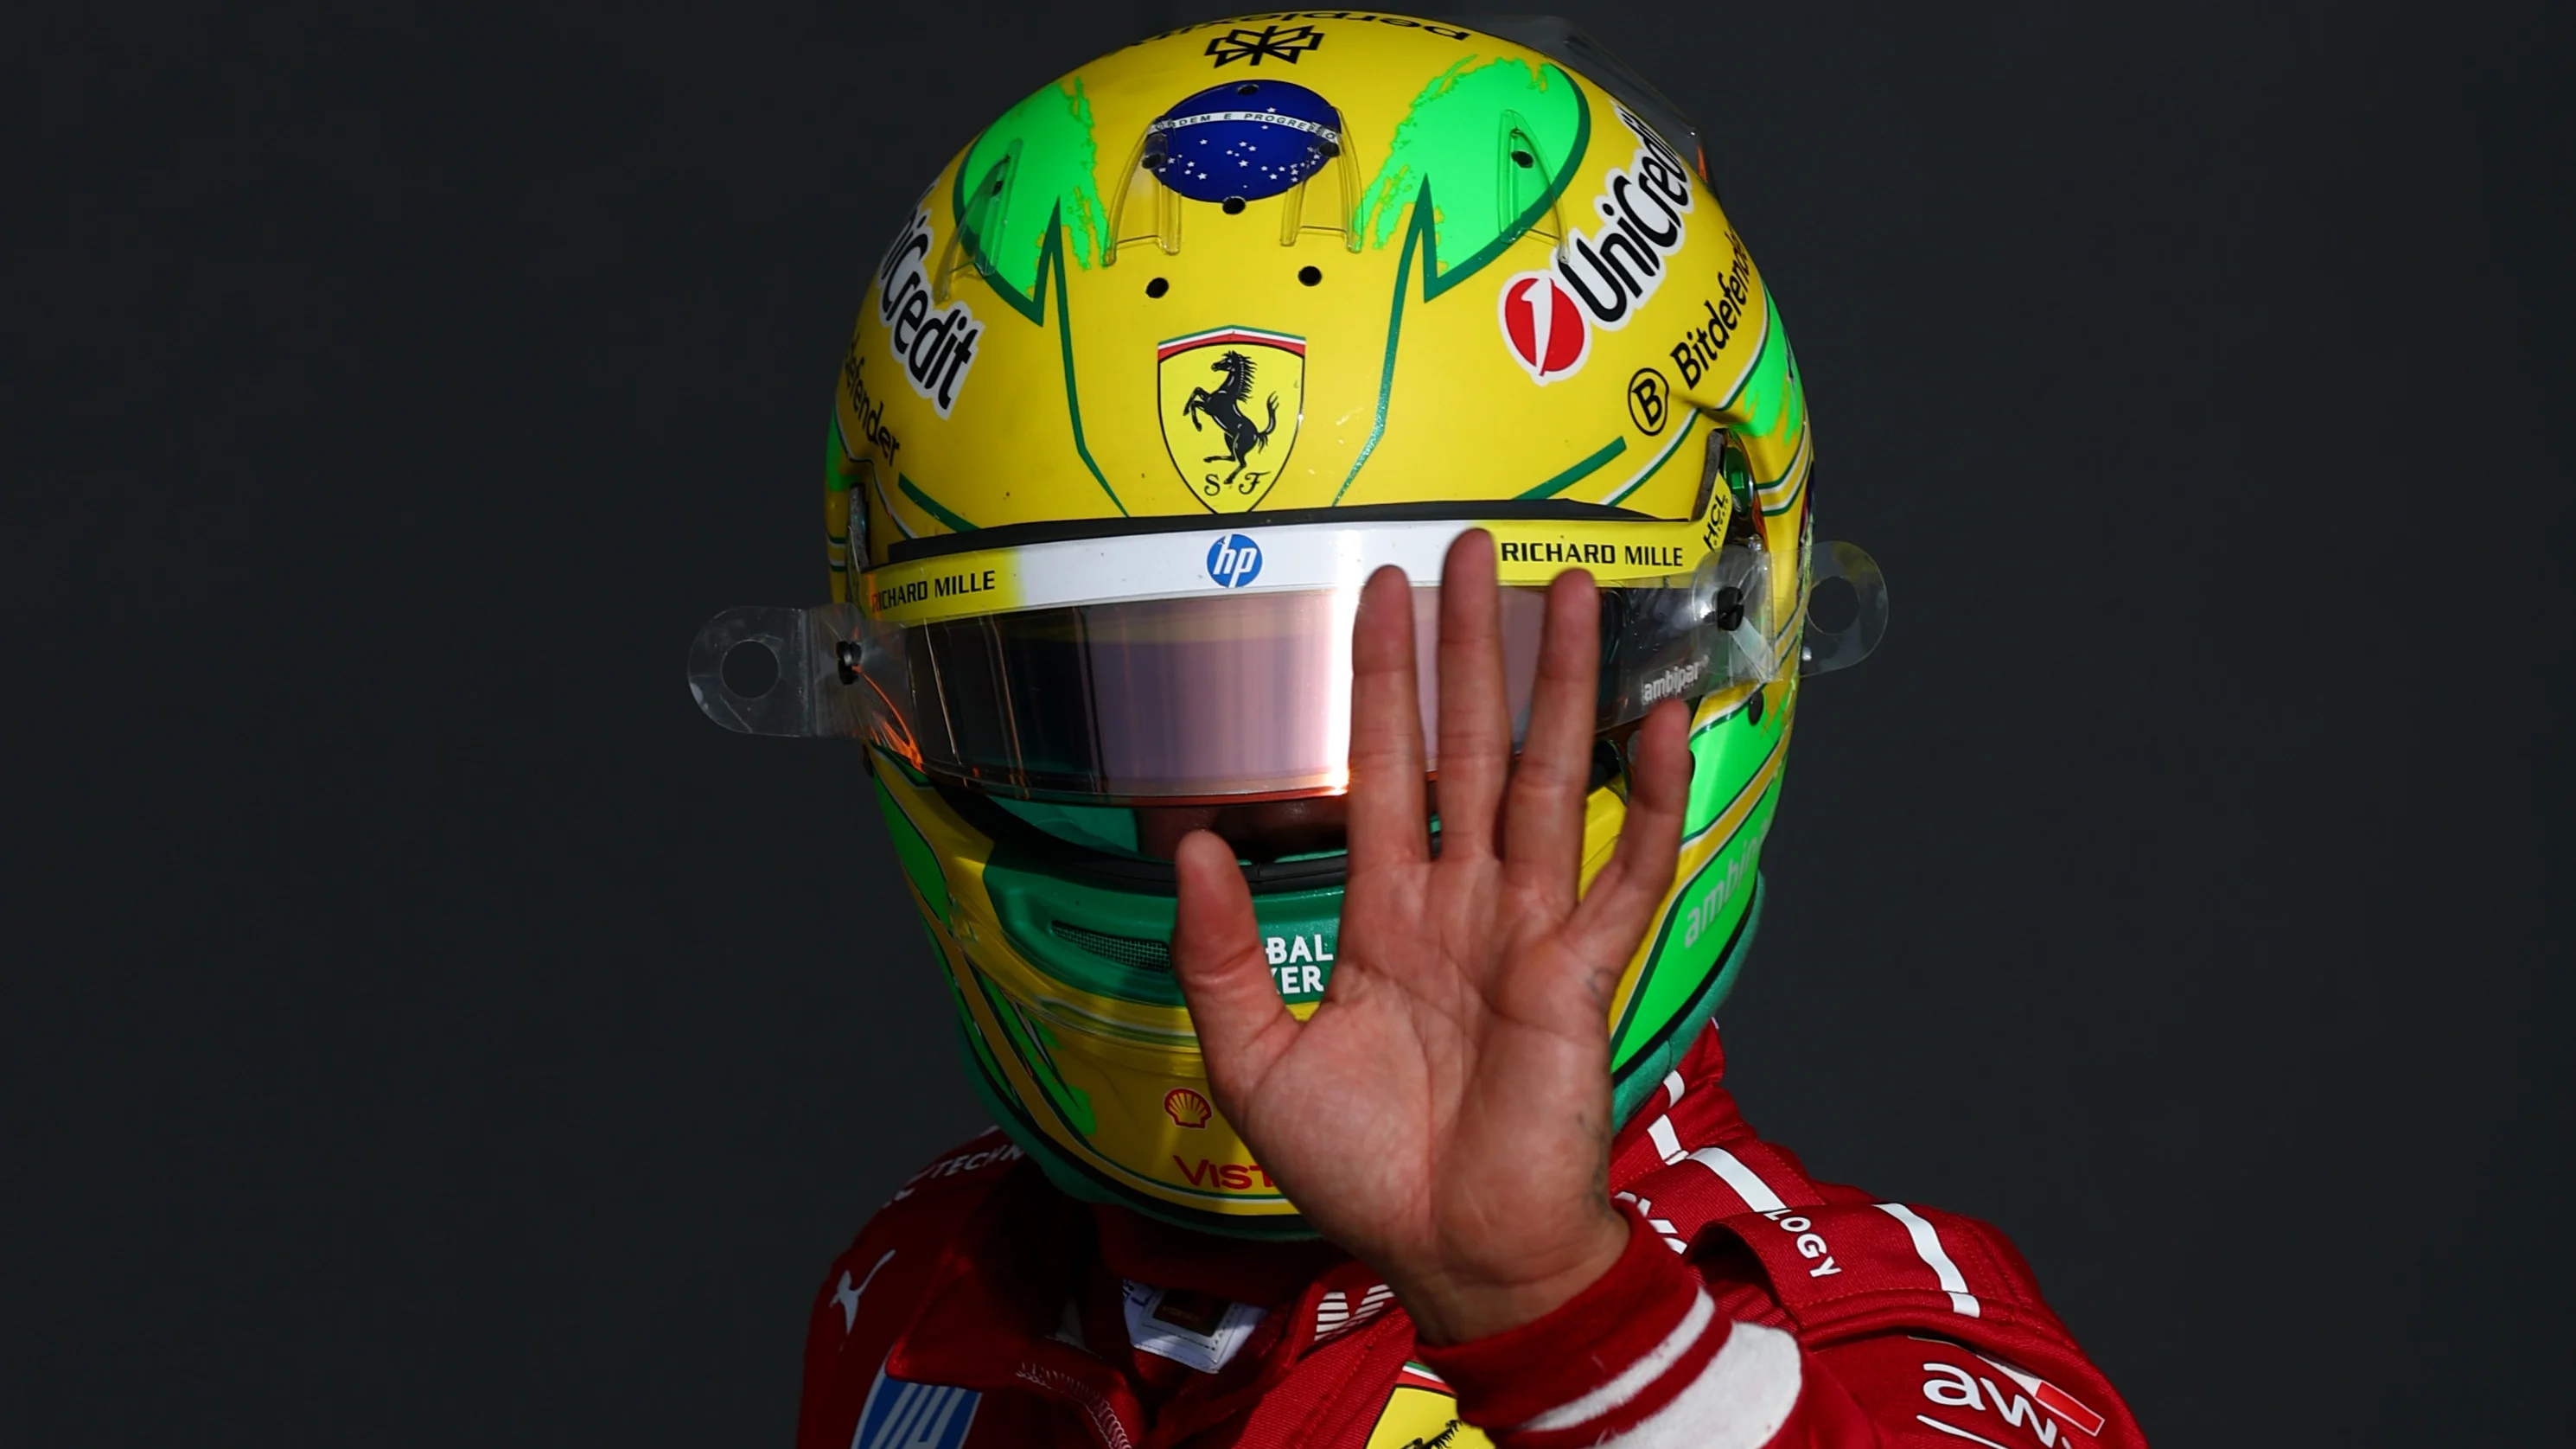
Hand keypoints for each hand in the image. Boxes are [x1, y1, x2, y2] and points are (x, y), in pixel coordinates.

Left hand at [1170, 531, 1692, 1344]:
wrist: (1452, 1256)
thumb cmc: (1363, 1170)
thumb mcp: (1254, 1059)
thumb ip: (1221, 952)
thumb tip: (1189, 840)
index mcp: (1387, 916)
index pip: (1383, 770)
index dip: (1380, 684)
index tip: (1380, 594)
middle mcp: (1463, 902)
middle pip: (1468, 746)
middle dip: (1470, 648)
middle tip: (1475, 547)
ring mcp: (1530, 928)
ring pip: (1546, 778)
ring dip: (1559, 684)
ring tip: (1571, 589)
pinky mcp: (1585, 969)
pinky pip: (1628, 869)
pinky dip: (1650, 797)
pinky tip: (1663, 720)